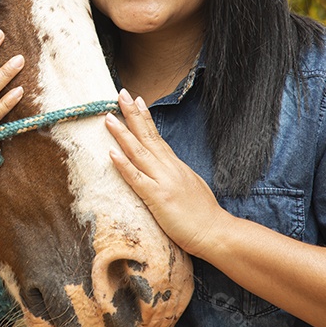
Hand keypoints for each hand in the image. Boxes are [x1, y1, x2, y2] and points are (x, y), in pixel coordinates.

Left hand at [106, 89, 229, 258]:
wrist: (217, 233)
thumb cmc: (204, 215)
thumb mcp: (190, 186)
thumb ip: (176, 176)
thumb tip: (167, 170)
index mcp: (175, 166)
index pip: (157, 137)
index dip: (145, 118)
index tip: (136, 99)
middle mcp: (169, 169)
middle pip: (147, 136)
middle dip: (132, 114)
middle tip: (120, 93)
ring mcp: (164, 182)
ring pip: (139, 153)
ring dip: (123, 134)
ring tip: (108, 117)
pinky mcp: (158, 198)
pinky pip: (137, 179)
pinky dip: (124, 165)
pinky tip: (112, 152)